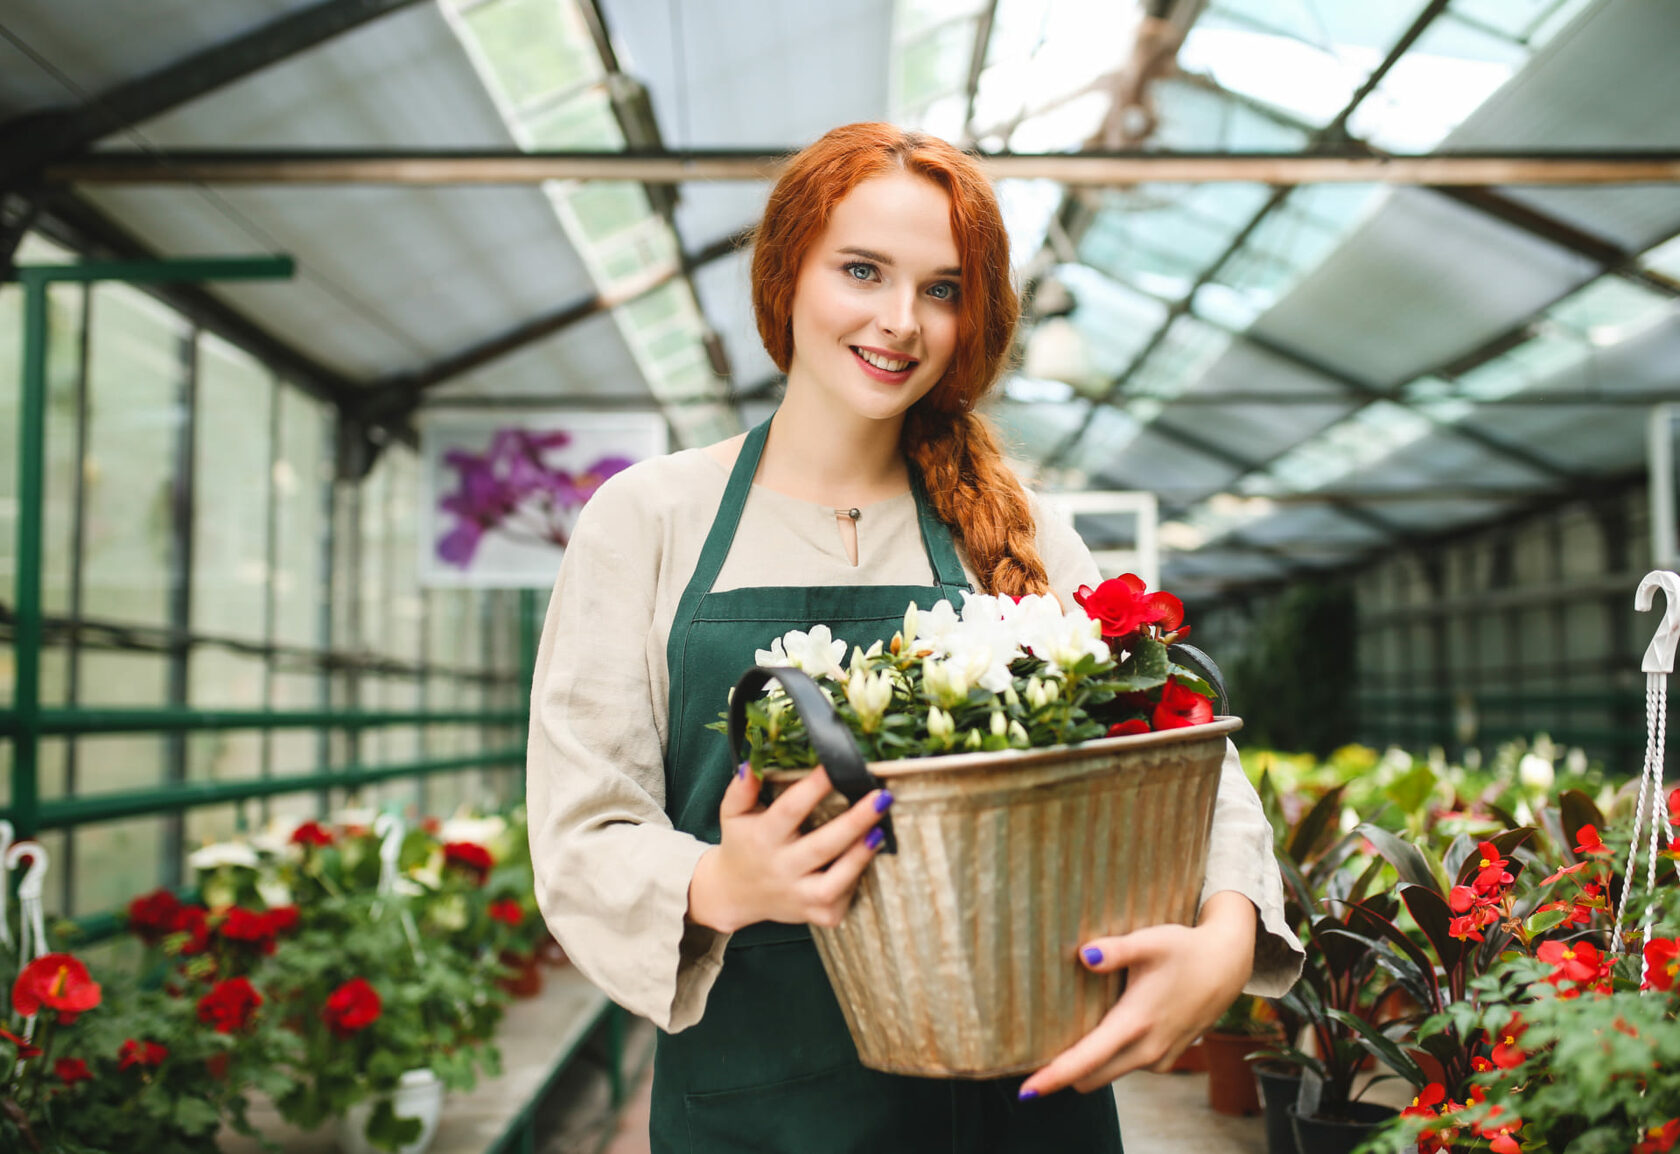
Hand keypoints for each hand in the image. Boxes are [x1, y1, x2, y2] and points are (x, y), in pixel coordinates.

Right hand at [687, 764, 890, 933]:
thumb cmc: (742, 844)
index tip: (836, 766)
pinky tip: (867, 859)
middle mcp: (781, 868)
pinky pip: (840, 901)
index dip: (814, 787)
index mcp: (763, 838)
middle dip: (855, 821)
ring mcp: (799, 896)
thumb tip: (753, 765)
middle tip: (881, 797)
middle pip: (822, 846)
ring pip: (835, 882)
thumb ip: (741, 789)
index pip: (790, 810)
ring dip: (860, 857)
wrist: (734, 894)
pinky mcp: (815, 914)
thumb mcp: (732, 813)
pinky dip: (856, 881)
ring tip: (881, 831)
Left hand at [1018, 891, 1257, 1097]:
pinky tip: (1107, 1028)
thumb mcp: (1151, 940)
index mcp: (1136, 1024)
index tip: (1025, 1091)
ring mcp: (1159, 1058)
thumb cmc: (1184, 949)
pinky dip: (1111, 1057)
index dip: (1053, 1077)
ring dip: (1089, 1064)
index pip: (1086, 1061)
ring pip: (1108, 1073)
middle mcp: (1147, 1050)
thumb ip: (1117, 949)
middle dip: (1063, 1073)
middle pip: (1090, 1078)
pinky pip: (1126, 1067)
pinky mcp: (1166, 1058)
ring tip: (1071, 1033)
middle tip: (1036, 1051)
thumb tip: (1085, 955)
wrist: (1227, 966)